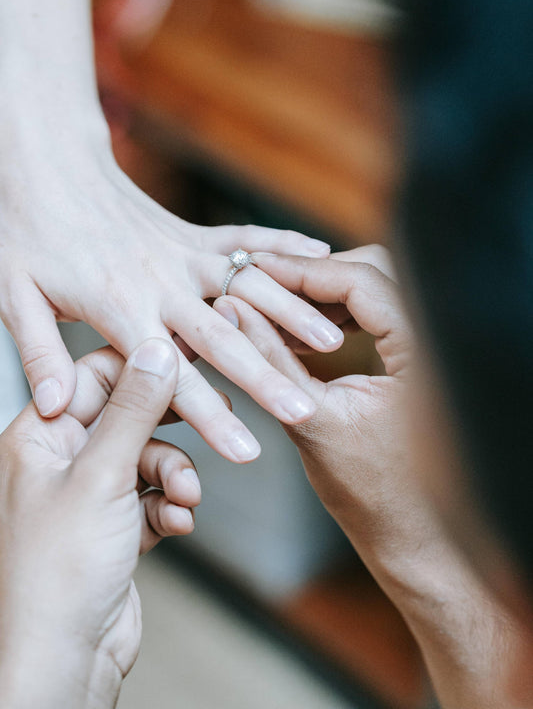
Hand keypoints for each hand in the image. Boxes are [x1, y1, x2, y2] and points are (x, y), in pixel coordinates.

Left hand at [0, 128, 343, 461]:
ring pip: (246, 286)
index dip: (211, 416)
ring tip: (331, 342)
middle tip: (305, 409)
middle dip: (267, 378)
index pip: (171, 375)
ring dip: (290, 314)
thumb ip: (40, 354)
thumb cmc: (23, 228)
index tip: (245, 451)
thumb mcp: (11, 296)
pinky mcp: (190, 233)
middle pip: (223, 337)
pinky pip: (244, 239)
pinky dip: (282, 246)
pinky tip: (319, 254)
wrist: (43, 163)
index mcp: (118, 304)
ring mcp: (181, 253)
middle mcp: (161, 280)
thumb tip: (58, 408)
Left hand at [0, 338, 198, 708]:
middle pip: (129, 417)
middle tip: (214, 416)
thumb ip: (133, 409)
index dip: (142, 366)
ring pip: (149, 458)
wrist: (65, 659)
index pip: (95, 376)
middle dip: (170, 428)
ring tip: (186, 496)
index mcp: (41, 436)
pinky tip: (178, 522)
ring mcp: (91, 494)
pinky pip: (154, 496)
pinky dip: (171, 506)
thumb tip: (156, 350)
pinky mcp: (116, 526)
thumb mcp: (102, 475)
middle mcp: (63, 460)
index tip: (187, 358)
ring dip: (176, 475)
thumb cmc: (58, 573)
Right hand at [215, 248, 532, 708]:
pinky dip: (339, 316)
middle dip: (314, 276)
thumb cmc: (374, 495)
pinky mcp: (422, 361)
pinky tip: (303, 328)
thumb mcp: (311, 422)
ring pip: (376, 292)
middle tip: (260, 281)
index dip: (303, 272)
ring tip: (273, 303)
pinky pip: (379, 317)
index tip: (255, 270)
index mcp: (425, 352)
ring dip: (325, 294)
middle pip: (374, 273)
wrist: (416, 537)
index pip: (363, 281)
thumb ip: (270, 360)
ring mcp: (432, 349)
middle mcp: (437, 340)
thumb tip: (232, 308)